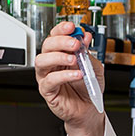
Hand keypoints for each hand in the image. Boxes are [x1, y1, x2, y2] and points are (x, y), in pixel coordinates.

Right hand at [35, 21, 105, 135]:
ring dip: (59, 57)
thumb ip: (88, 51)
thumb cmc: (88, 88)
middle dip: (61, 41)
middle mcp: (52, 64)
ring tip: (74, 59)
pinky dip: (64, 75)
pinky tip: (76, 74)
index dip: (61, 29)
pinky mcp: (47, 90)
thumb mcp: (93, 66)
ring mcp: (47, 76)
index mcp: (61, 54)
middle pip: (47, 46)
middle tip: (75, 44)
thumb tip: (85, 36)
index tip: (72, 27)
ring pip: (42, 61)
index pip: (55, 36)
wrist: (89, 109)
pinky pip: (49, 80)